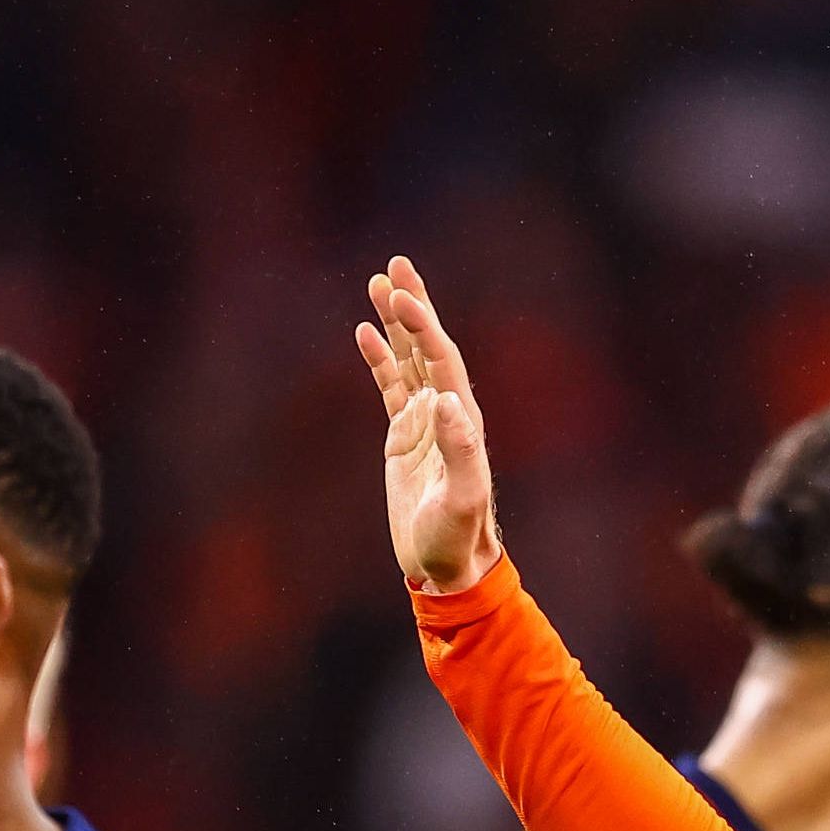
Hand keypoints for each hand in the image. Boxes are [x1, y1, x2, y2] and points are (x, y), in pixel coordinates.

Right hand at [355, 257, 498, 595]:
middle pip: (428, 348)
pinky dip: (380, 360)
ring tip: (379, 284)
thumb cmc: (458, 538)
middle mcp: (447, 413)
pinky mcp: (405, 437)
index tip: (402, 296)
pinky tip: (366, 334)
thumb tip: (449, 402)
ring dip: (395, 324)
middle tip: (398, 264)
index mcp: (463, 421)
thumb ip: (460, 451)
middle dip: (414, 307)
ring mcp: (424, 423)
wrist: (449, 566)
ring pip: (408, 361)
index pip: (441, 360)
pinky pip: (391, 387)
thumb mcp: (461, 498)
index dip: (423, 326)